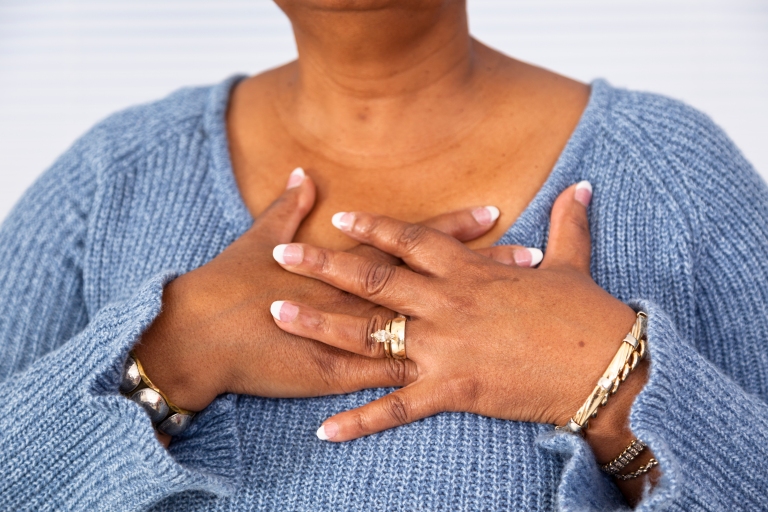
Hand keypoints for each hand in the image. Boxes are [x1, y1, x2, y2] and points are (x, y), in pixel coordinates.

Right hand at [134, 169, 533, 414]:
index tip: (493, 212)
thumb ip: (288, 208)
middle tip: (533, 259)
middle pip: (437, 283)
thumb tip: (300, 174)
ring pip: (430, 331)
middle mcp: (364, 298)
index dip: (455, 227)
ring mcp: (358, 338)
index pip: (414, 240)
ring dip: (475, 327)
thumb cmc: (229, 284)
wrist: (201, 336)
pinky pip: (393, 382)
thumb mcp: (261, 238)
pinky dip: (429, 380)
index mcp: (349, 263)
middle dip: (486, 272)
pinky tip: (473, 379)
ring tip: (519, 319)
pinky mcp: (342, 375)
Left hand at [269, 181, 639, 441]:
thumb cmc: (589, 315)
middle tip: (280, 257)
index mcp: (470, 272)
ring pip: (370, 335)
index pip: (412, 241)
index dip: (374, 228)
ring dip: (321, 326)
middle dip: (324, 266)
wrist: (608, 368)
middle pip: (374, 281)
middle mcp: (447, 304)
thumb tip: (582, 185)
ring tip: (279, 316)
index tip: (339, 219)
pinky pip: (396, 407)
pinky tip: (324, 428)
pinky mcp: (452, 391)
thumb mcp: (573, 263)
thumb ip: (567, 224)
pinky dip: (359, 419)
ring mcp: (445, 348)